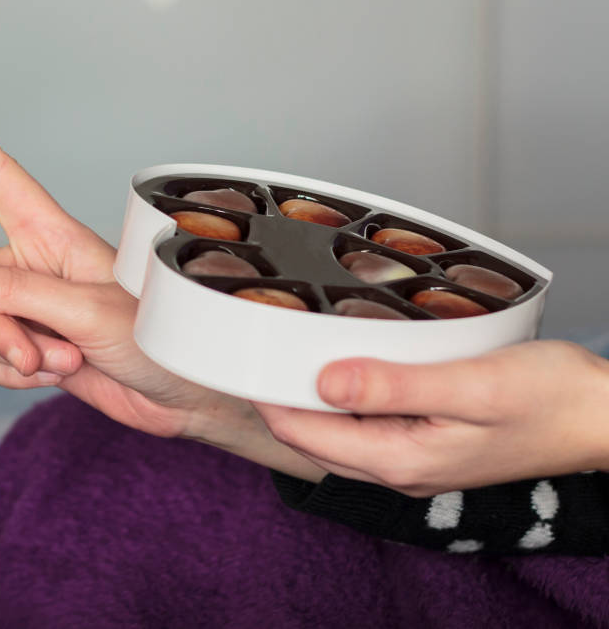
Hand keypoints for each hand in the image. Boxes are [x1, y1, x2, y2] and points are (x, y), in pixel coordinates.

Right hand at [0, 80, 324, 478]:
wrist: (182, 398)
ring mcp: (29, 306)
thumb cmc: (159, 339)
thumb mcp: (89, 314)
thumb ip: (17, 295)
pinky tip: (54, 376)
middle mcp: (33, 264)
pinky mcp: (28, 344)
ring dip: (10, 355)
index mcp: (52, 235)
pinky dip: (12, 376)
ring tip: (65, 362)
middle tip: (40, 354)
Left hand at [255, 339, 608, 495]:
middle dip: (278, 396)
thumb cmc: (552, 398)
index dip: (266, 395)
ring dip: (309, 396)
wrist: (604, 415)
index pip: (304, 433)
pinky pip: (365, 425)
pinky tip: (342, 365)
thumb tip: (324, 382)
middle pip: (312, 436)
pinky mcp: (426, 444)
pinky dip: (343, 397)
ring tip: (285, 348)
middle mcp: (399, 469)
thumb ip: (395, 386)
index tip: (240, 354)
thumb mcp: (471, 385)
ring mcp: (412, 460)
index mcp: (402, 460)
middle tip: (253, 343)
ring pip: (336, 431)